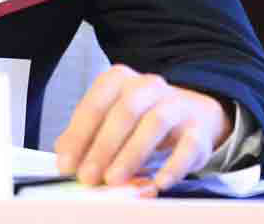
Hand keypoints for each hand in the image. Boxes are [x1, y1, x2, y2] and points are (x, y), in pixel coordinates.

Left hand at [54, 64, 229, 189]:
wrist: (190, 115)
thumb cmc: (140, 119)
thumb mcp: (110, 119)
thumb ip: (86, 135)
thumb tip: (65, 157)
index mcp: (120, 80)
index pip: (96, 103)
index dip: (79, 135)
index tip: (67, 164)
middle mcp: (149, 86)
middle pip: (125, 111)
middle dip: (103, 146)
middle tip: (89, 176)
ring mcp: (175, 105)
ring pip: (155, 123)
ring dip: (132, 154)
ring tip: (115, 179)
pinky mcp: (197, 130)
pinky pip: (188, 146)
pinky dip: (173, 166)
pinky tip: (158, 182)